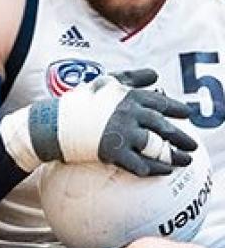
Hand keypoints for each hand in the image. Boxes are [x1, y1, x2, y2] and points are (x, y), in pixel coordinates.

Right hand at [0, 68, 196, 176]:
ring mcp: (122, 133)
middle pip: (163, 126)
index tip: (187, 114)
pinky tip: (161, 173)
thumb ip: (131, 77)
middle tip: (192, 145)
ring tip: (184, 162)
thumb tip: (155, 74)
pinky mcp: (113, 151)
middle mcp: (129, 113)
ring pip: (156, 147)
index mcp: (129, 96)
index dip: (177, 109)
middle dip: (181, 136)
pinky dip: (153, 169)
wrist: (54, 124)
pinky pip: (139, 164)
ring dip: (173, 156)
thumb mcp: (105, 82)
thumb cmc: (78, 102)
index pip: (160, 102)